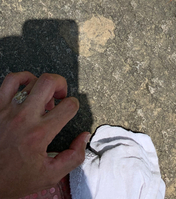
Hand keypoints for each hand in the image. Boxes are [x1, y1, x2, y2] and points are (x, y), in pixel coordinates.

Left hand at [0, 72, 89, 198]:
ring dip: (41, 83)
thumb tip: (84, 137)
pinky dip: (21, 79)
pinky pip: (9, 81)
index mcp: (39, 134)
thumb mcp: (49, 175)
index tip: (69, 111)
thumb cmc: (13, 180)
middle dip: (61, 85)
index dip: (74, 105)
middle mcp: (24, 118)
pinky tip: (26, 88)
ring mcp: (7, 110)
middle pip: (49, 82)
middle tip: (60, 96)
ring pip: (30, 79)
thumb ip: (73, 157)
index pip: (68, 106)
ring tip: (42, 94)